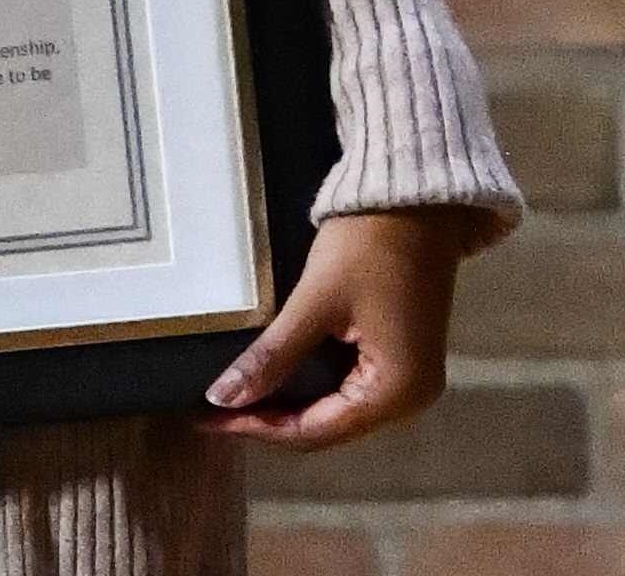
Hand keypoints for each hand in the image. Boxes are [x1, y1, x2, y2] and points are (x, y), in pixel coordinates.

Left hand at [195, 207, 484, 447]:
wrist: (415, 194)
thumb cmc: (368, 245)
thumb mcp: (315, 300)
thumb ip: (272, 356)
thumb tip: (223, 398)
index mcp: (395, 393)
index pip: (316, 430)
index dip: (260, 427)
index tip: (209, 419)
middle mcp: (409, 398)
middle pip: (329, 426)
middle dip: (272, 420)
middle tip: (217, 410)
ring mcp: (409, 378)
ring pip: (338, 409)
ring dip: (290, 404)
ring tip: (237, 398)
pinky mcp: (402, 355)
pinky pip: (350, 386)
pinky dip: (313, 384)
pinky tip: (277, 376)